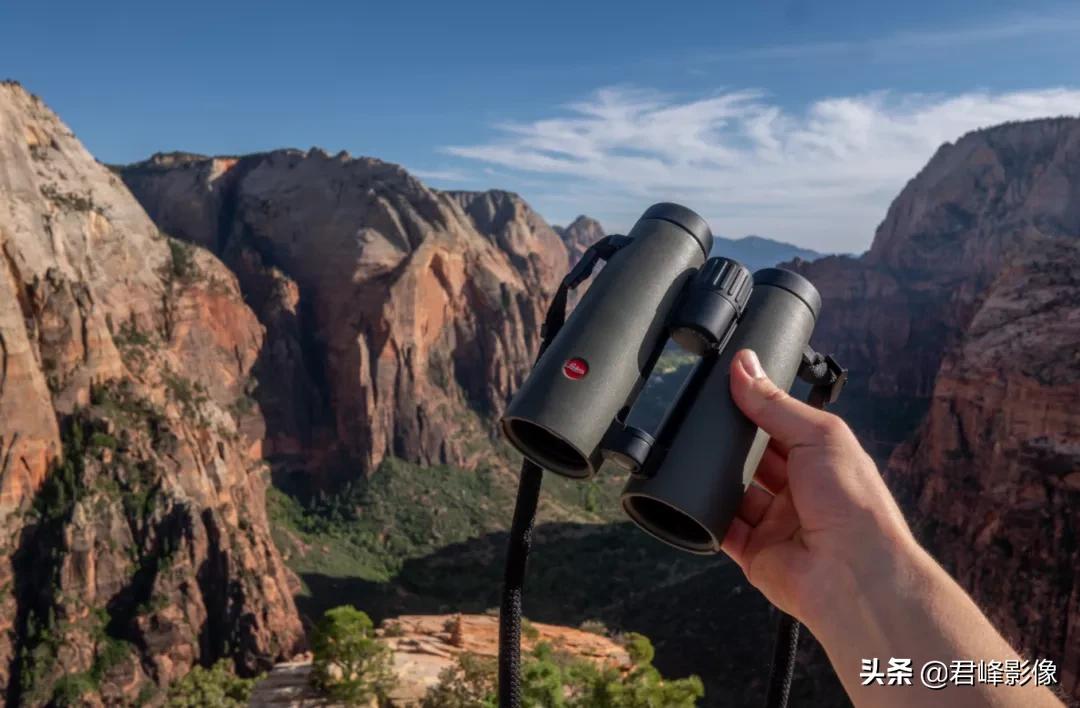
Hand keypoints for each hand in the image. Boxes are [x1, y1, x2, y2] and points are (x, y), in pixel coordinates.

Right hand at [721, 348, 916, 628]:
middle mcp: (799, 491)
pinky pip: (721, 530)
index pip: (780, 427)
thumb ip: (775, 404)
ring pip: (734, 493)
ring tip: (694, 456)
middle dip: (732, 443)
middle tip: (705, 421)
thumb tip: (744, 366)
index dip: (755, 408)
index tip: (726, 388)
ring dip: (717, 478)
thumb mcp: (818, 436)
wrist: (854, 574)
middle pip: (754, 460)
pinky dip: (706, 516)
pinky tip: (693, 498)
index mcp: (821, 461)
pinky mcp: (754, 552)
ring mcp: (776, 523)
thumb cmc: (854, 504)